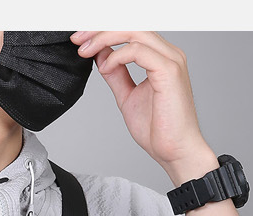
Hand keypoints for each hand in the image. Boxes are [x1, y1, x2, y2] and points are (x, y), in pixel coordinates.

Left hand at [70, 30, 214, 180]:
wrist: (175, 152)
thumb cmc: (159, 130)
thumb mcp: (128, 97)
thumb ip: (116, 75)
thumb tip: (102, 56)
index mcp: (161, 57)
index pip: (131, 31)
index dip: (104, 31)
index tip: (81, 41)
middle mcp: (169, 54)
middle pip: (131, 26)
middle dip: (100, 29)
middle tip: (78, 40)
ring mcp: (171, 60)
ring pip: (134, 32)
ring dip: (105, 38)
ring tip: (86, 51)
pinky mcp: (169, 71)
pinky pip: (138, 51)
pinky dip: (117, 56)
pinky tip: (105, 67)